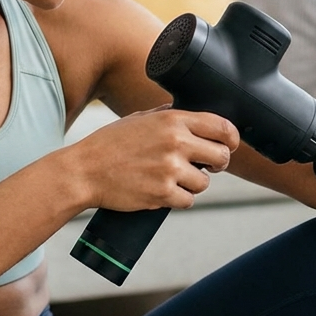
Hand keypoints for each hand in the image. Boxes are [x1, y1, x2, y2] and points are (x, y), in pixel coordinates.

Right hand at [71, 105, 239, 211]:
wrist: (84, 171)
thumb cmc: (109, 144)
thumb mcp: (139, 118)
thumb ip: (167, 115)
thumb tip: (192, 116)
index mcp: (172, 120)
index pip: (222, 126)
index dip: (231, 139)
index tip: (229, 145)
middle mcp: (175, 142)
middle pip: (222, 156)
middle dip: (217, 163)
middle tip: (205, 166)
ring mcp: (170, 169)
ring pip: (205, 182)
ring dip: (193, 184)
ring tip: (172, 179)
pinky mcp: (163, 193)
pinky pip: (188, 200)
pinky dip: (179, 199)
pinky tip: (164, 191)